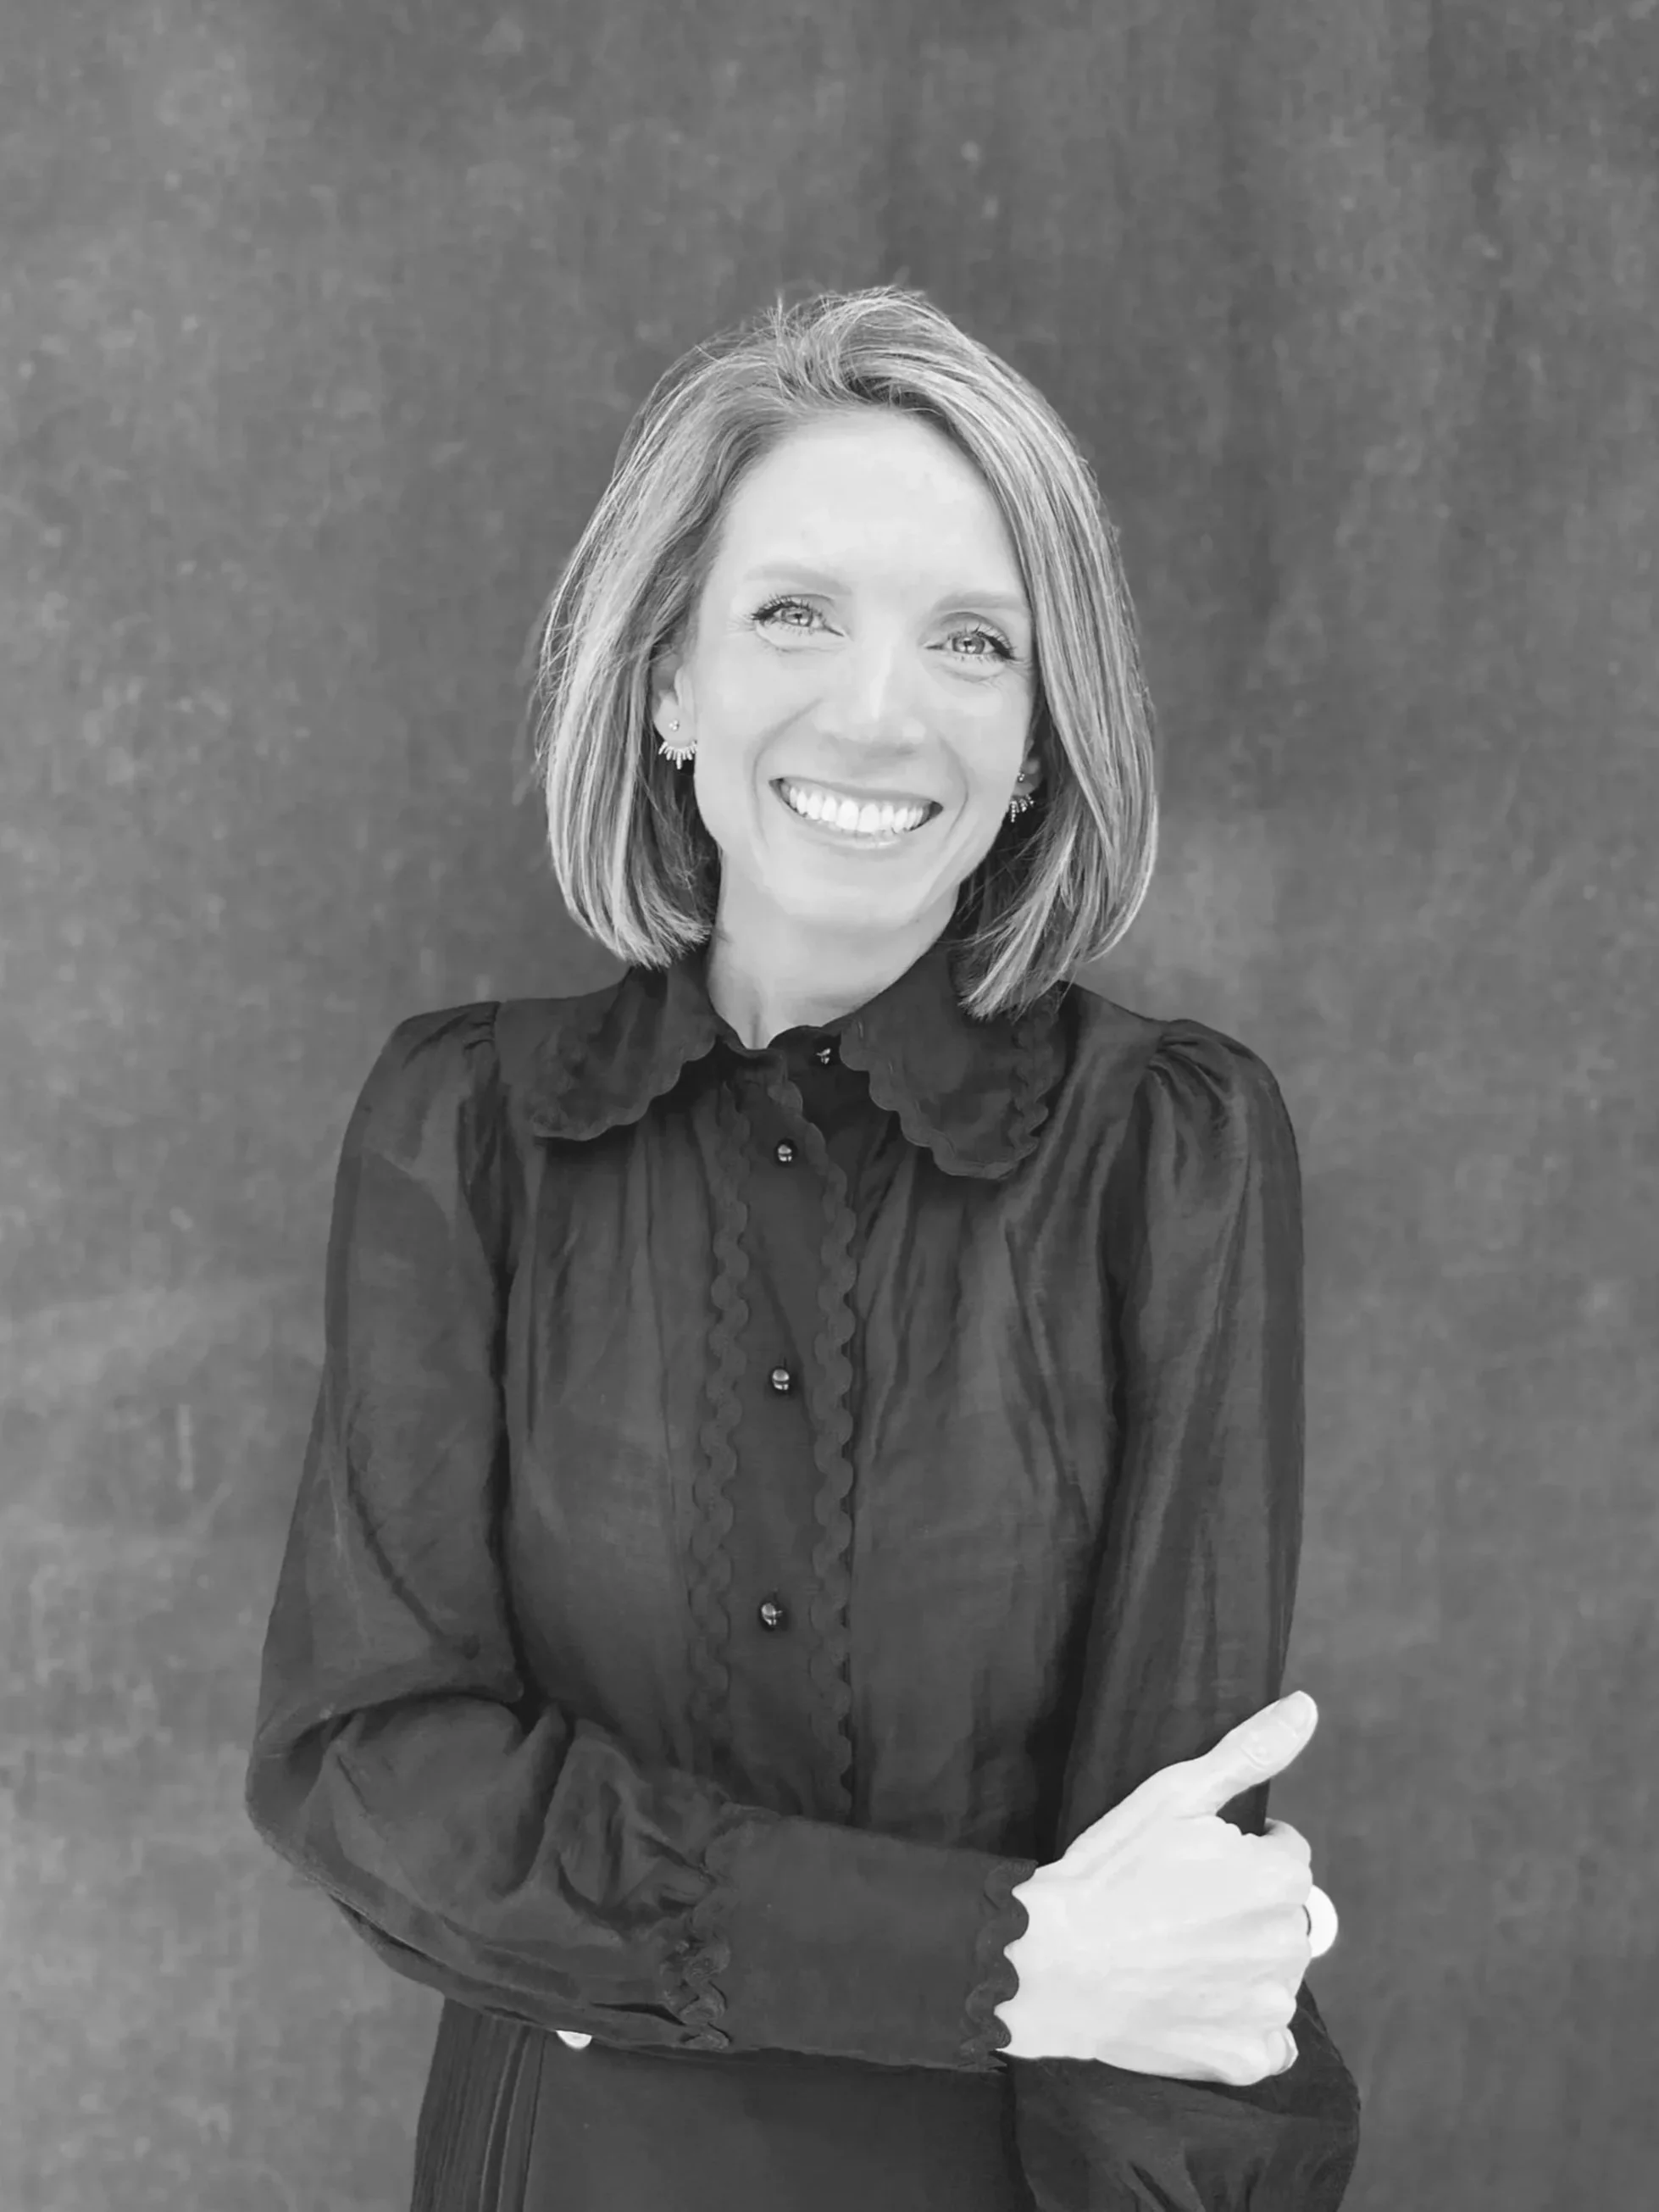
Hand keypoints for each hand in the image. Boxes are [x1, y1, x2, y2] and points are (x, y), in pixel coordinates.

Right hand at [995, 1691, 1332, 2084]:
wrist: (1054, 1961)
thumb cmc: (1111, 1871)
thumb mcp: (1175, 1794)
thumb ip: (1250, 1752)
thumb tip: (1307, 1707)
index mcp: (1278, 1879)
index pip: (1285, 1857)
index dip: (1238, 1854)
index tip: (1191, 1865)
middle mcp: (1288, 1946)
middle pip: (1284, 1916)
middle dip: (1245, 1908)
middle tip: (1179, 1909)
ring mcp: (1269, 2009)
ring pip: (1276, 1975)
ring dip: (1243, 1965)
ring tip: (1179, 1955)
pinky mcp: (1246, 2059)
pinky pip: (1267, 2042)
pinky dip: (1238, 2025)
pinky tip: (1192, 2002)